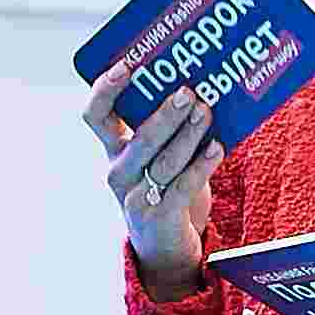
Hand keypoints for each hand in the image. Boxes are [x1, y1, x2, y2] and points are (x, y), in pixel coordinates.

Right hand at [81, 72, 224, 297]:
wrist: (166, 249)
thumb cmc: (167, 190)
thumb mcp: (160, 156)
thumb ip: (170, 128)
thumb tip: (201, 87)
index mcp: (114, 150)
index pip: (96, 114)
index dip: (106, 88)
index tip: (127, 65)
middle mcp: (119, 171)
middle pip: (137, 137)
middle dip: (164, 113)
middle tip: (188, 92)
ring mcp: (136, 195)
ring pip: (163, 160)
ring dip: (188, 134)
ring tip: (207, 113)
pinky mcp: (159, 215)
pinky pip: (182, 185)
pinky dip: (201, 165)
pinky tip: (218, 147)